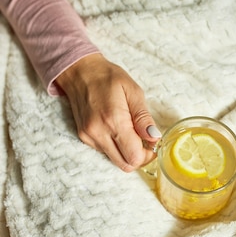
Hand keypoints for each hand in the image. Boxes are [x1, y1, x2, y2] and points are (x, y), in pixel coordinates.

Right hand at [56, 53, 160, 170]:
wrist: (80, 72)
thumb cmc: (108, 78)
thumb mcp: (133, 92)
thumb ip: (144, 118)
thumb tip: (154, 137)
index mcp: (113, 121)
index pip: (134, 156)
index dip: (148, 155)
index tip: (152, 143)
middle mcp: (98, 133)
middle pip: (125, 165)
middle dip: (139, 157)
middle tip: (144, 141)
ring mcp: (89, 137)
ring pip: (115, 160)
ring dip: (127, 152)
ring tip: (131, 131)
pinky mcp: (84, 137)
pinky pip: (105, 152)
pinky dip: (116, 147)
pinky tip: (117, 130)